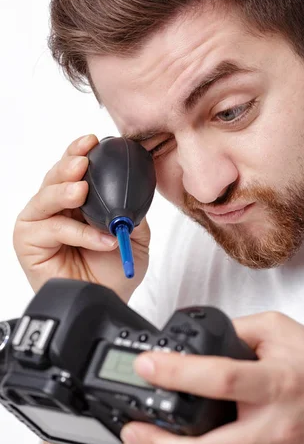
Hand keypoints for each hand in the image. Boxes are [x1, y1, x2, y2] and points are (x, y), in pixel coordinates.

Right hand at [13, 134, 149, 301]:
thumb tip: (132, 190)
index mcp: (76, 202)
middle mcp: (54, 210)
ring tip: (82, 191)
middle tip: (83, 161)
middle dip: (68, 165)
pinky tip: (101, 239)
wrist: (107, 302)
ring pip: (46, 198)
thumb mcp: (134, 234)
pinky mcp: (28, 243)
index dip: (79, 153)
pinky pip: (52, 229)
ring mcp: (39, 225)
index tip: (92, 141)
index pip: (72, 170)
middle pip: (54, 178)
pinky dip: (79, 233)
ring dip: (65, 192)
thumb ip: (131, 210)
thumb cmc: (113, 273)